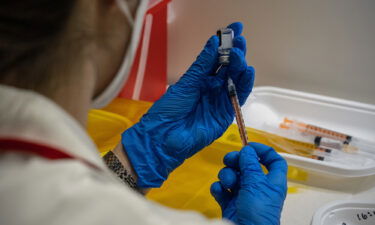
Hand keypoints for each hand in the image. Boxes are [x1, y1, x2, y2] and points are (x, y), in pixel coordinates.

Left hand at [122, 22, 254, 187]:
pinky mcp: (226, 114)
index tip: (236, 27)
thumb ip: (202, 65)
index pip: (217, 58)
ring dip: (240, 65)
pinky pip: (238, 97)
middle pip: (229, 67)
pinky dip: (244, 84)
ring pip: (236, 80)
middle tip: (238, 39)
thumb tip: (214, 43)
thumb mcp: (185, 83)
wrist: (164, 137)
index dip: (226, 43)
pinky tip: (247, 71)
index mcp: (201, 79)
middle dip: (235, 52)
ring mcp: (220, 100)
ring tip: (240, 53)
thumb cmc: (169, 110)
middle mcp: (212, 88)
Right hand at [210, 143, 287, 224]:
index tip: (249, 146)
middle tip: (229, 160)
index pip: (274, 161)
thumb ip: (250, 164)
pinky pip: (222, 190)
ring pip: (233, 176)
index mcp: (272, 181)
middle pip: (247, 166)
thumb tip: (247, 150)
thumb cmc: (258, 212)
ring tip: (227, 183)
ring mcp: (243, 195)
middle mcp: (258, 187)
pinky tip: (219, 190)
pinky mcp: (230, 204)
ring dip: (227, 176)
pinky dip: (219, 188)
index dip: (263, 151)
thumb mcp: (256, 183)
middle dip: (236, 161)